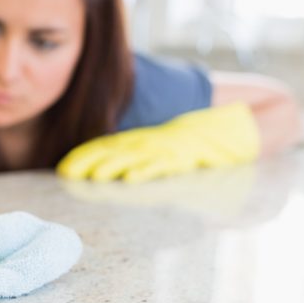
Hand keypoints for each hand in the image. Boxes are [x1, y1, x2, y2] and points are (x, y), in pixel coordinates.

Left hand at [57, 103, 259, 182]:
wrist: (238, 124)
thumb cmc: (201, 139)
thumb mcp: (169, 147)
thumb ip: (147, 157)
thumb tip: (124, 173)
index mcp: (146, 139)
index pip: (109, 146)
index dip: (86, 156)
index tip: (65, 168)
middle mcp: (153, 142)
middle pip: (115, 151)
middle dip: (90, 162)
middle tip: (67, 173)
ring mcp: (170, 149)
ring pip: (135, 158)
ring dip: (113, 167)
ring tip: (93, 177)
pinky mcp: (188, 156)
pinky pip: (164, 165)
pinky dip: (147, 171)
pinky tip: (131, 179)